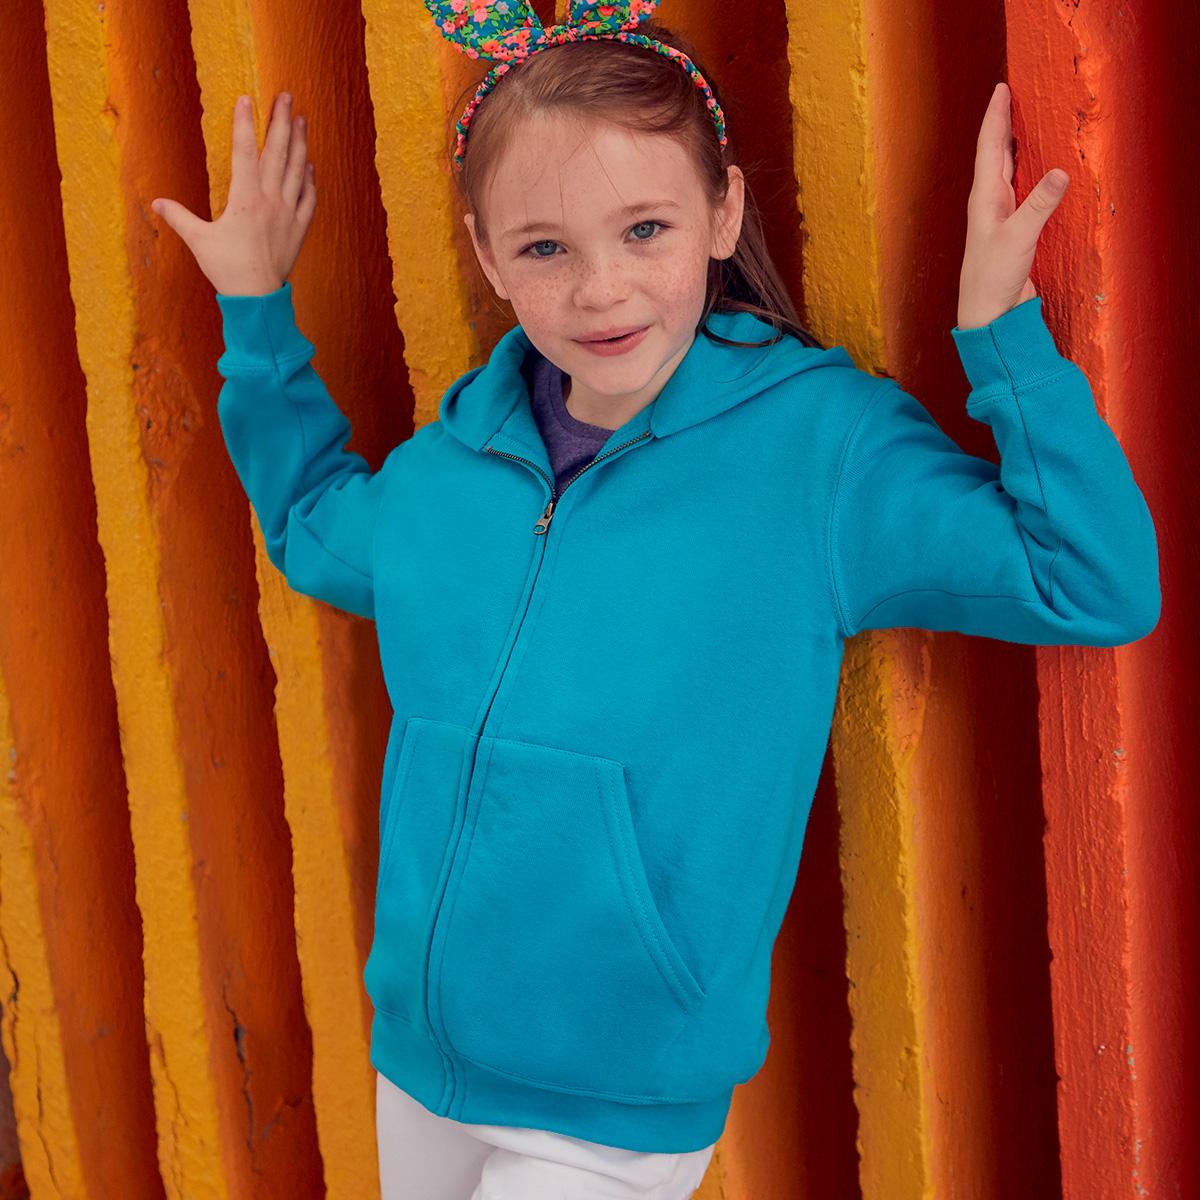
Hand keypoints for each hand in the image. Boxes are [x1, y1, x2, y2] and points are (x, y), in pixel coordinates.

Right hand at [151, 91, 316, 296]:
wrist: (258, 298)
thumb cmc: (227, 269)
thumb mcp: (199, 241)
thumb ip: (179, 217)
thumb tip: (157, 203)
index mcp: (245, 199)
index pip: (245, 151)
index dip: (245, 123)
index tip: (246, 99)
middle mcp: (271, 201)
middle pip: (278, 152)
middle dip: (281, 121)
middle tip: (286, 97)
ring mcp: (289, 213)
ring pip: (297, 170)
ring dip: (300, 143)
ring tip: (301, 120)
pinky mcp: (300, 228)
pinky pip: (310, 197)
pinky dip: (310, 178)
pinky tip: (309, 165)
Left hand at [957, 82, 1068, 329]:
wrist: (987, 315)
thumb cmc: (992, 279)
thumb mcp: (1018, 238)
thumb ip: (1038, 205)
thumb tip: (1059, 172)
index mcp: (984, 198)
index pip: (990, 148)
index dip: (996, 117)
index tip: (1001, 88)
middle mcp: (989, 203)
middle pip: (996, 154)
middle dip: (1003, 124)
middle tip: (1012, 95)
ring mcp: (1000, 216)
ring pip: (1007, 171)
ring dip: (1014, 146)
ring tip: (1022, 121)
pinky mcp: (1013, 230)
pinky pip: (1021, 191)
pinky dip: (1027, 173)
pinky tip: (1035, 170)